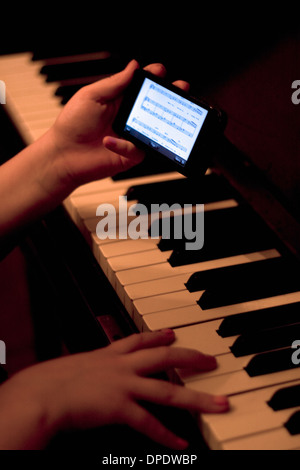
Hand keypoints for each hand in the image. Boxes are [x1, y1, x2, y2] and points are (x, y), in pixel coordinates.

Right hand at [0, 330, 228, 449]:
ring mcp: (123, 386)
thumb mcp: (76, 365)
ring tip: (219, 404)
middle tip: (211, 361)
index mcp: (110, 354)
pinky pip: (149, 423)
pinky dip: (166, 436)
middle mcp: (122, 366)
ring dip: (197, 399)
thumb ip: (91, 366)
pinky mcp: (119, 408)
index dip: (159, 335)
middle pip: (165, 358)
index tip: (173, 333)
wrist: (41, 394)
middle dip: (191, 359)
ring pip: (168, 391)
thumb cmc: (51, 381)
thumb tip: (92, 370)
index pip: (141, 340)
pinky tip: (180, 444)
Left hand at [47, 60, 189, 190]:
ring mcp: (131, 136)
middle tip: (180, 89)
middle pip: (156, 105)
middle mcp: (128, 116)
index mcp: (119, 99)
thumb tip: (134, 66)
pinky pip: (138, 148)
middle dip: (171, 96)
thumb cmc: (72, 124)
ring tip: (164, 115)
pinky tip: (109, 141)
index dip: (153, 77)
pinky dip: (125, 145)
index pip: (142, 85)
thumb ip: (115, 83)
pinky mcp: (131, 155)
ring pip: (155, 127)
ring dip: (162, 121)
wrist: (64, 155)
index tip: (160, 71)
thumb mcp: (92, 95)